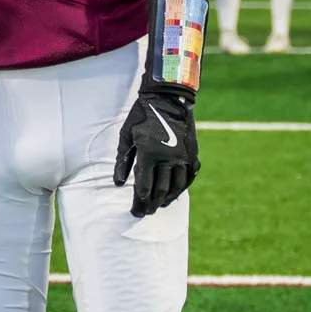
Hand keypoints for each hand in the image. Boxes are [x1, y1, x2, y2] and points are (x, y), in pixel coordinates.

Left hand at [114, 86, 198, 216]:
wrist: (168, 98)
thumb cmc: (142, 116)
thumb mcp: (126, 136)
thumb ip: (122, 161)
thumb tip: (118, 183)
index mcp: (149, 154)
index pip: (144, 187)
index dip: (139, 202)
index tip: (135, 211)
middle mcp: (168, 158)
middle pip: (161, 190)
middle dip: (152, 205)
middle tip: (146, 213)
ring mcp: (183, 156)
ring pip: (177, 186)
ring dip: (168, 199)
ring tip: (160, 206)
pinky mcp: (192, 153)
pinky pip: (189, 176)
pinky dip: (182, 188)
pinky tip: (175, 193)